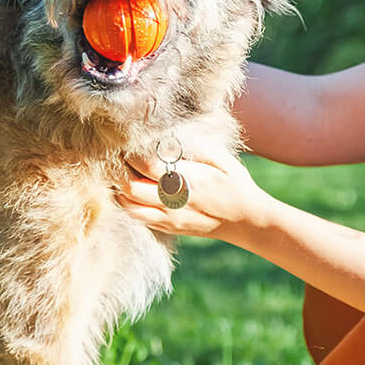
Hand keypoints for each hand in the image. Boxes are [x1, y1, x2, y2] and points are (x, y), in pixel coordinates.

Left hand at [115, 151, 271, 240]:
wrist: (245, 220)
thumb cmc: (235, 184)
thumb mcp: (221, 158)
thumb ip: (194, 147)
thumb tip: (167, 137)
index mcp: (188, 181)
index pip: (147, 165)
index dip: (132, 151)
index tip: (129, 140)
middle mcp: (173, 202)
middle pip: (130, 186)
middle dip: (119, 168)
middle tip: (119, 154)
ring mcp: (168, 218)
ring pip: (127, 204)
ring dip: (119, 187)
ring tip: (123, 171)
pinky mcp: (166, 227)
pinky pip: (136, 216)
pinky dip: (127, 201)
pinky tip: (132, 188)